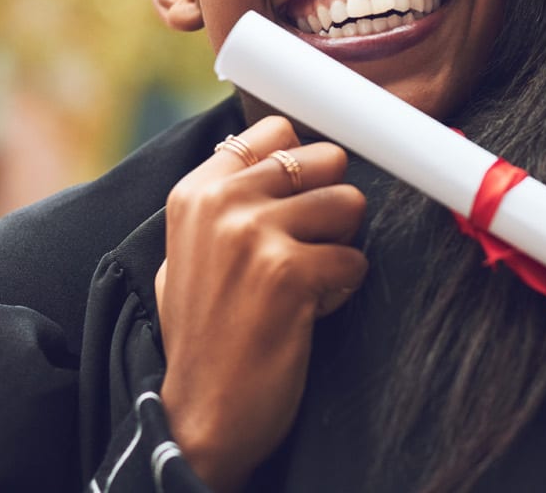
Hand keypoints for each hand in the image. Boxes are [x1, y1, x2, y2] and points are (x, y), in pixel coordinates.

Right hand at [156, 117, 367, 490]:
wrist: (200, 415)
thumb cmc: (205, 336)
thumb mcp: (190, 252)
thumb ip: (225, 201)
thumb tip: (277, 154)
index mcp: (195, 192)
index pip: (275, 130)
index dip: (302, 165)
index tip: (300, 201)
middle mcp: (221, 203)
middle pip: (322, 158)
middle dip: (329, 204)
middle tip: (307, 249)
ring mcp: (254, 234)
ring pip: (349, 203)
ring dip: (340, 247)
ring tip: (307, 283)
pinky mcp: (289, 273)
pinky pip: (355, 259)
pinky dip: (343, 289)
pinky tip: (309, 314)